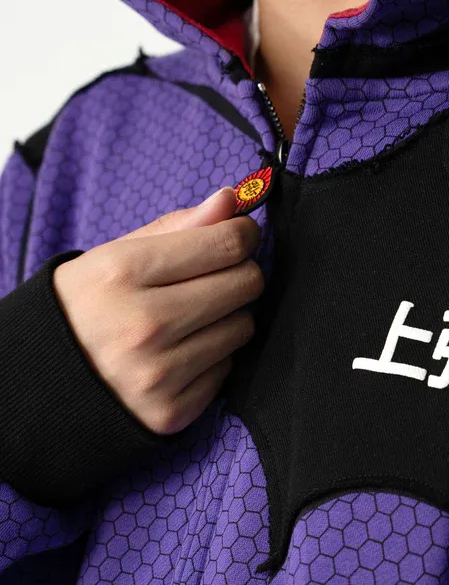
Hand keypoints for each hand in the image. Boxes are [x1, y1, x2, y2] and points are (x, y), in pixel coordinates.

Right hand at [52, 187, 263, 435]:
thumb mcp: (116, 255)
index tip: (239, 235)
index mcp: (124, 273)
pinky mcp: (170, 411)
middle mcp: (143, 325)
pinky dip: (212, 358)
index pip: (227, 244)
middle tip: (213, 277)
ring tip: (187, 319)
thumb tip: (230, 200)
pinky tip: (178, 354)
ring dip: (226, 317)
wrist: (40, 382)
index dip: (243, 233)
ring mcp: (157, 374)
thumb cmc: (86, 306)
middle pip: (246, 283)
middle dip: (238, 273)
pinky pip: (227, 368)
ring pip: (244, 326)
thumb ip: (177, 226)